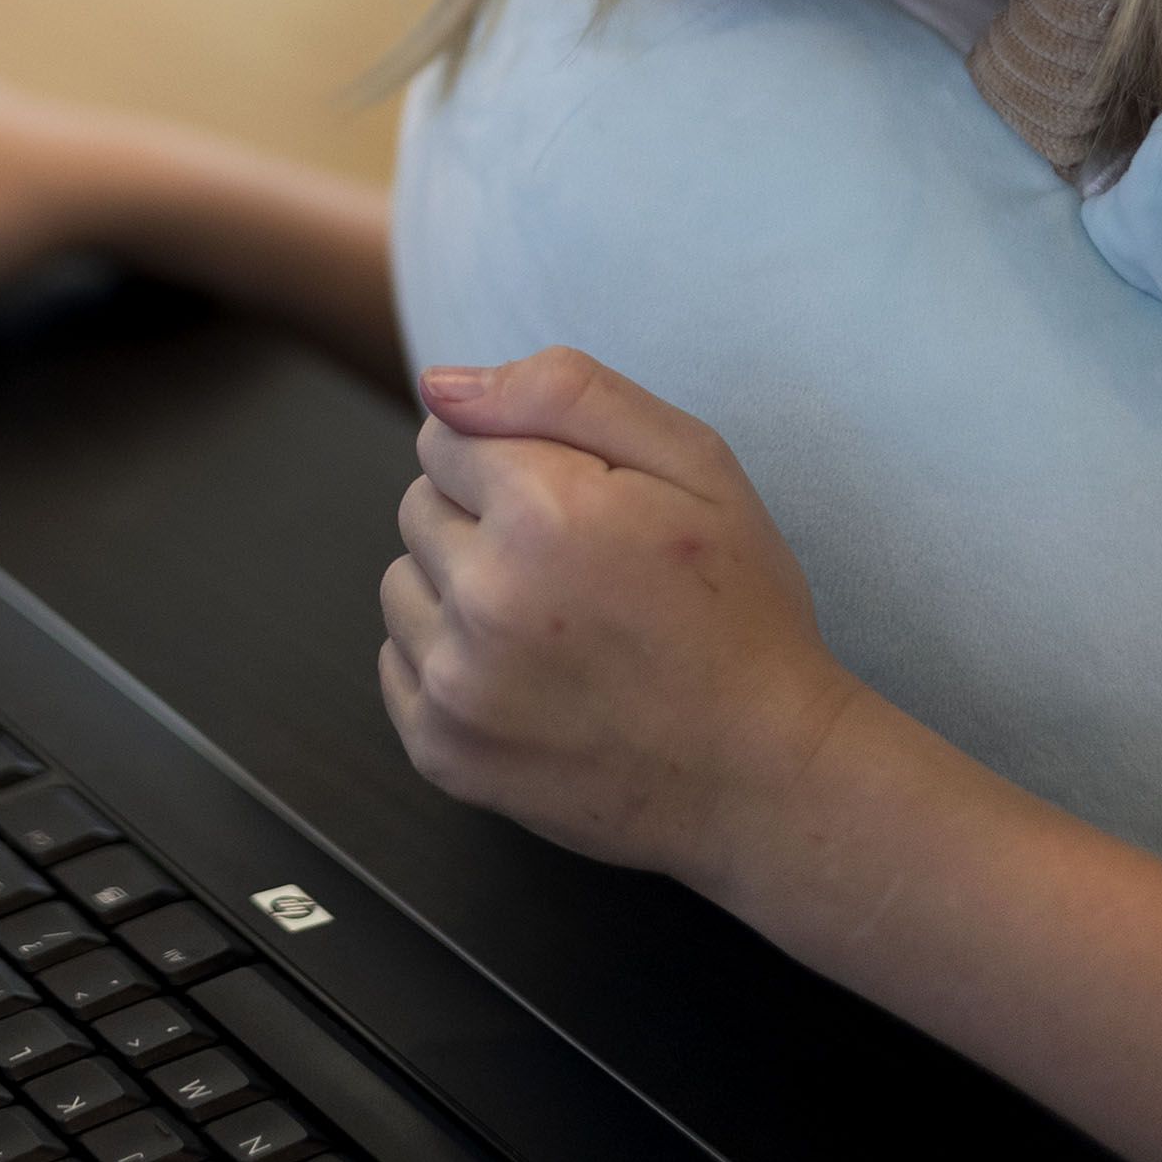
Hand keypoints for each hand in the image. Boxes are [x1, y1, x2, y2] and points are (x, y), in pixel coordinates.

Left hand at [377, 347, 864, 891]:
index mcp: (544, 511)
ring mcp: (457, 684)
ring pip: (401, 584)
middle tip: (572, 568)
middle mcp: (485, 597)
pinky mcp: (442, 749)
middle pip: (418, 506)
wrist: (764, 777)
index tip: (572, 504)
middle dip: (481, 519)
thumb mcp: (695, 463)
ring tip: (551, 624)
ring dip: (458, 590)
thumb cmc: (740, 610)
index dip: (512, 461)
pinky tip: (528, 677)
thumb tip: (440, 385)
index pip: (444, 438)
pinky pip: (397, 664)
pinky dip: (447, 662)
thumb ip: (564, 393)